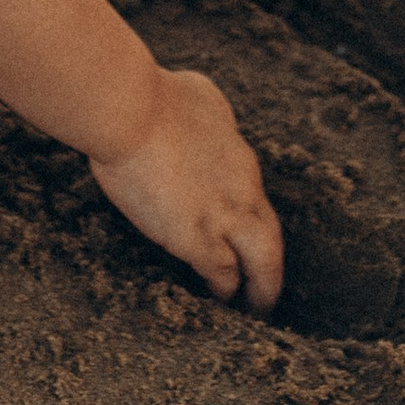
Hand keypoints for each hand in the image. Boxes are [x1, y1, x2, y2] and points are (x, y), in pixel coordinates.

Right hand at [90, 67, 282, 313]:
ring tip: (254, 308)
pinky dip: (225, 291)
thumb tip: (208, 120)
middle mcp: (243, 190)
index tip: (241, 238)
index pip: (253, 199)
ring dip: (260, 288)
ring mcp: (224, 216)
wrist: (132, 110)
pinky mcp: (197, 238)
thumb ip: (210, 117)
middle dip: (271, 267)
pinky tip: (220, 302)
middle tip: (267, 290)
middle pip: (271, 238)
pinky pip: (223, 276)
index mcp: (240, 158)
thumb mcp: (200, 97)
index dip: (249, 223)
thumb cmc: (154, 96)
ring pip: (262, 263)